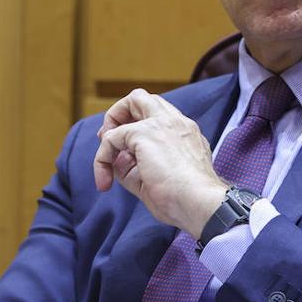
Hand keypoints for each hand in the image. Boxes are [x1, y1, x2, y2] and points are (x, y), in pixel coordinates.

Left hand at [93, 88, 227, 236]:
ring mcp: (162, 124)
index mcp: (186, 134)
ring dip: (113, 128)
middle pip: (145, 98)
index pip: (158, 116)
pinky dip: (103, 157)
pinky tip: (105, 179)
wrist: (199, 203)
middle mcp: (177, 122)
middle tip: (110, 141)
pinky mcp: (144, 134)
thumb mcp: (159, 179)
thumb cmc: (185, 200)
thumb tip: (115, 160)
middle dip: (121, 115)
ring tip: (104, 159)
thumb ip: (136, 166)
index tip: (126, 150)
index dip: (137, 126)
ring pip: (133, 100)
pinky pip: (112, 138)